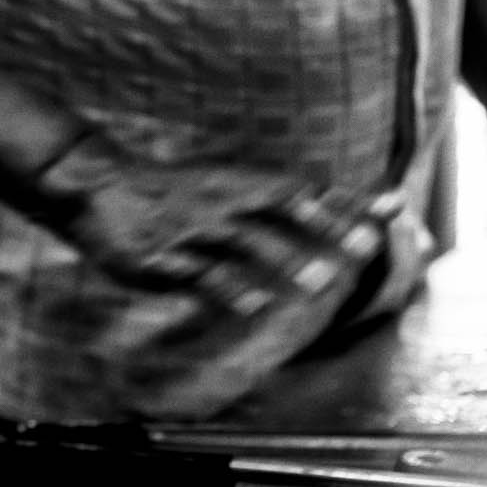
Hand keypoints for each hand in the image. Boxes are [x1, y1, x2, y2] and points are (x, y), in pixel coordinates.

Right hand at [131, 185, 398, 318]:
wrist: (94, 187)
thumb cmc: (164, 191)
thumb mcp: (214, 183)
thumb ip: (264, 198)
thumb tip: (324, 202)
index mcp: (235, 181)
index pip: (303, 188)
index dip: (346, 198)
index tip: (392, 205)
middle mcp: (220, 199)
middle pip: (282, 208)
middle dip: (325, 225)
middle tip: (368, 243)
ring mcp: (192, 228)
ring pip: (244, 242)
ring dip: (283, 260)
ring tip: (319, 281)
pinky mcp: (163, 257)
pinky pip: (200, 273)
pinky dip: (229, 289)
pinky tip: (255, 306)